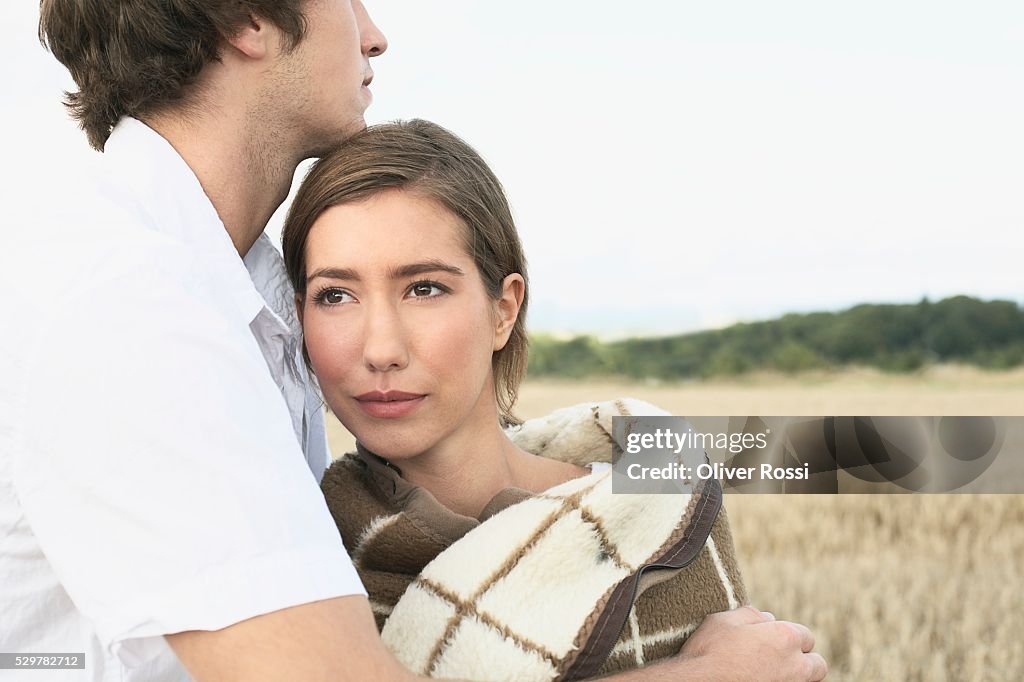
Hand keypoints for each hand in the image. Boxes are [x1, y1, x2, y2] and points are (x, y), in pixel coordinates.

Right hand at [676, 606, 827, 681]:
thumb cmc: (708, 652)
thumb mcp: (724, 620)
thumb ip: (751, 615)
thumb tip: (765, 618)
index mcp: (785, 638)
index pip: (805, 636)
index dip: (789, 637)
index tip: (774, 641)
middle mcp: (795, 666)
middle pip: (817, 664)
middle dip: (803, 660)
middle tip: (780, 661)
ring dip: (797, 677)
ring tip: (773, 674)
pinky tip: (763, 680)